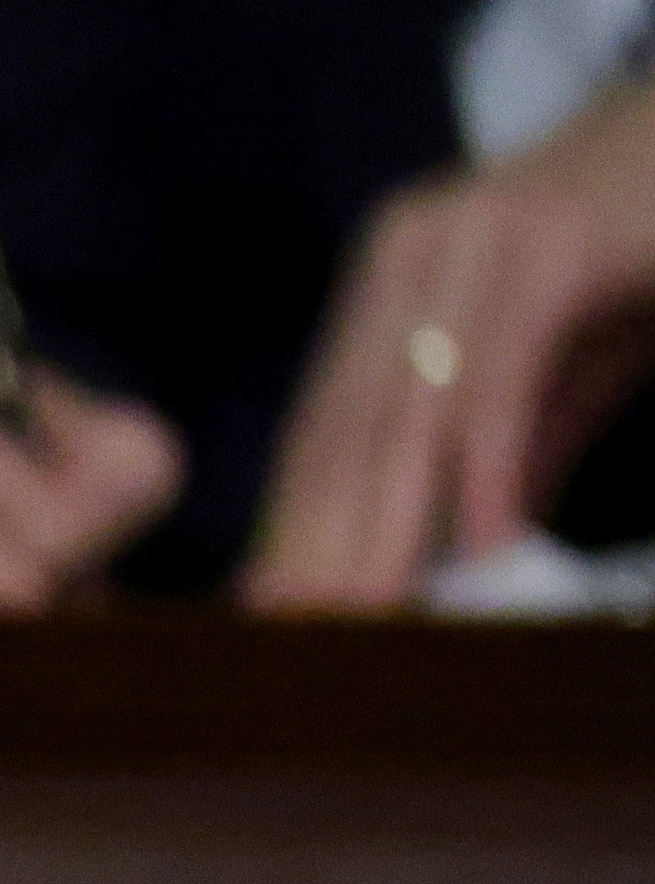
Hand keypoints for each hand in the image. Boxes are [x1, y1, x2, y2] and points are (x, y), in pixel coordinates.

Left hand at [249, 86, 654, 608]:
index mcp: (389, 279)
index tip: (266, 615)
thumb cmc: (642, 251)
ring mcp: (472, 241)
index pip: (325, 424)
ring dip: (387, 528)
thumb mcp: (560, 370)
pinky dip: (490, 470)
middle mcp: (409, 253)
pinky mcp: (549, 248)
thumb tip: (456, 558)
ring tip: (369, 621)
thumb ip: (506, 454)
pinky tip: (490, 548)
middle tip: (301, 642)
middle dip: (321, 546)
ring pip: (409, 414)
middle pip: (350, 429)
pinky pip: (500, 381)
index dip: (291, 526)